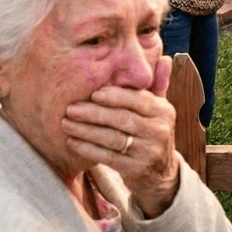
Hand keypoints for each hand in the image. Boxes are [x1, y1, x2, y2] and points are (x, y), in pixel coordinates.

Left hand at [64, 55, 179, 217]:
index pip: (138, 99)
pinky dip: (88, 149)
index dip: (114, 96)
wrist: (160, 173)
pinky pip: (107, 157)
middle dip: (94, 113)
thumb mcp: (159, 110)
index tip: (93, 93)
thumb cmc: (152, 132)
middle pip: (122, 118)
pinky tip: (72, 142)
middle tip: (71, 108)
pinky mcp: (136, 169)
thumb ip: (158, 84)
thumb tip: (165, 58)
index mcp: (164, 111)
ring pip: (112, 138)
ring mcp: (148, 151)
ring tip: (66, 124)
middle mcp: (159, 131)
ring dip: (86, 131)